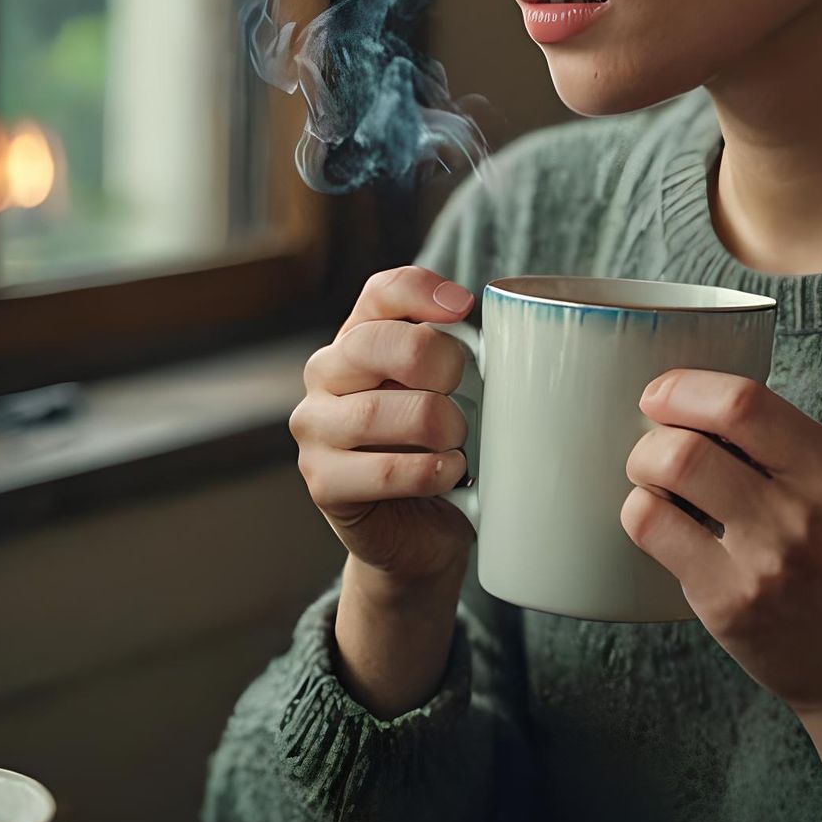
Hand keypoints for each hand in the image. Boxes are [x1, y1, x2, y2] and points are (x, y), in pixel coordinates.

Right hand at [289, 265, 478, 587]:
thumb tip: (507, 336)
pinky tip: (449, 474)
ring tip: (458, 443)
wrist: (422, 530)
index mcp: (361, 336)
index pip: (382, 292)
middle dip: (436, 363)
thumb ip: (464, 355)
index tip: (465, 308)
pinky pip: (384, 471)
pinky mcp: (323, 482)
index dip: (424, 291)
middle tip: (464, 390)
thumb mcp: (457, 390)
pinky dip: (430, 472)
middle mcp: (326, 373)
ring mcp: (315, 427)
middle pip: (374, 343)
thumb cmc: (442, 445)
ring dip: (436, 427)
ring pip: (375, 412)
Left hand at [621, 369, 821, 733]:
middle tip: (654, 445)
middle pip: (689, 443)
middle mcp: (799, 512)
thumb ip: (786, 443)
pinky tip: (660, 521)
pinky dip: (642, 514)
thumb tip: (703, 399)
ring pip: (665, 481)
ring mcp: (761, 563)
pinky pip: (654, 533)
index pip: (743, 402)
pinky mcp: (727, 605)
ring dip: (642, 470)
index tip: (662, 394)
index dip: (685, 388)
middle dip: (653, 434)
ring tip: (654, 481)